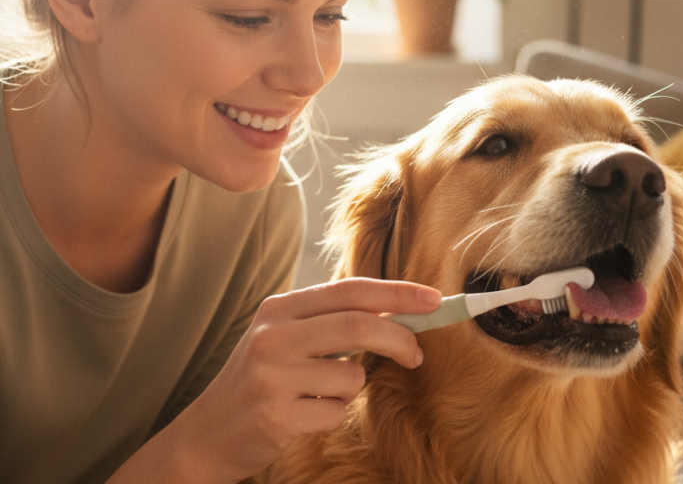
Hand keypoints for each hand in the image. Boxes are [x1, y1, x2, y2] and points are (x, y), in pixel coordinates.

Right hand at [115, 278, 440, 483]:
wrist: (207, 433)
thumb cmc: (261, 380)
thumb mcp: (286, 337)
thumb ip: (333, 320)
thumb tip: (400, 311)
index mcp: (279, 308)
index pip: (351, 289)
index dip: (398, 293)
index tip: (434, 300)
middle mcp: (272, 336)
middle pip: (359, 326)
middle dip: (400, 339)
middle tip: (416, 355)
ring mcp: (271, 376)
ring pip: (352, 376)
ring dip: (352, 389)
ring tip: (319, 395)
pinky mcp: (275, 415)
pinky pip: (336, 412)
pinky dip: (333, 415)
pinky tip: (303, 416)